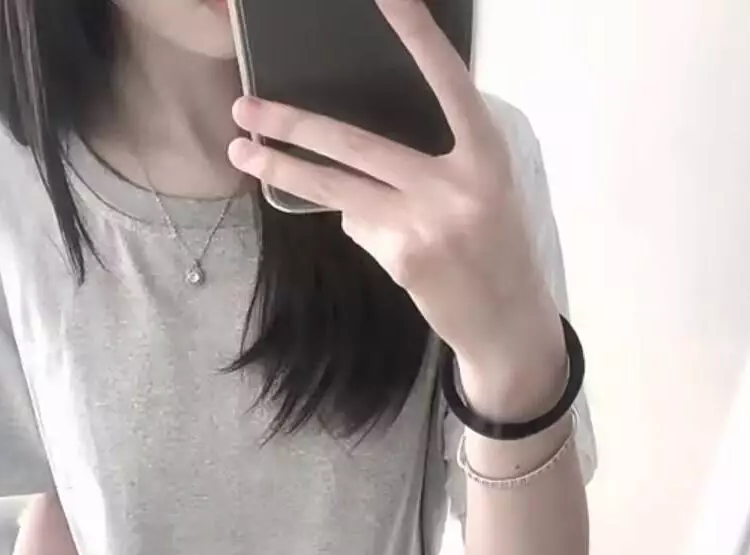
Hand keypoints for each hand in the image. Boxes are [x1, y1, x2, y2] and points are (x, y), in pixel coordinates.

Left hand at [228, 0, 562, 391]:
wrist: (508, 323)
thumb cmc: (494, 253)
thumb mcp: (482, 195)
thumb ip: (432, 169)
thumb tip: (353, 173)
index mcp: (486, 154)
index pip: (447, 83)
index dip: (417, 36)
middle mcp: (457, 182)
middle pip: (358, 143)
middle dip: (293, 125)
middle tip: (244, 105)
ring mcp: (427, 221)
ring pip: (338, 188)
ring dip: (284, 170)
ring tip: (241, 151)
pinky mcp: (405, 256)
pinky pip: (359, 228)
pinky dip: (362, 229)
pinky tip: (396, 249)